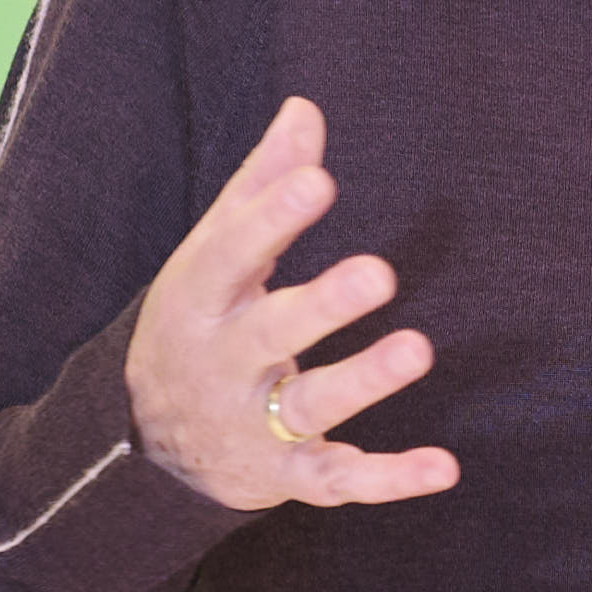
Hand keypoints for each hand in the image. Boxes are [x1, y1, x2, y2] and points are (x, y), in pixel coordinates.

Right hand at [122, 96, 460, 513]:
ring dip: (364, 381)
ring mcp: (253, 425)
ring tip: (418, 349)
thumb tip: (306, 110)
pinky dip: (390, 479)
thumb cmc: (200, 322)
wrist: (146, 446)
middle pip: (270, 333)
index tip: (317, 179)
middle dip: (321, 305)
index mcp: (201, 298)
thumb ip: (263, 187)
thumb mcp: (214, 255)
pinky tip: (445, 467)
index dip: (271, 217)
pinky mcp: (285, 475)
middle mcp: (223, 363)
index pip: (231, 253)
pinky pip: (337, 481)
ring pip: (309, 407)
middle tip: (380, 272)